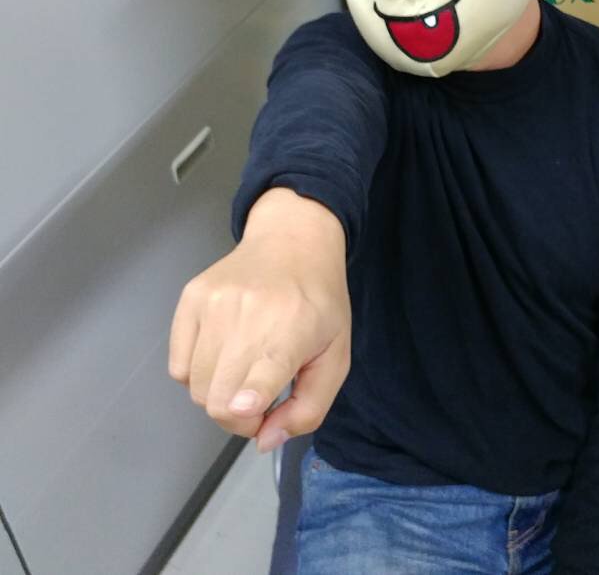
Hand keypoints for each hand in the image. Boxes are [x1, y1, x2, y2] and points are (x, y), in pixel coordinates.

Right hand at [168, 190, 350, 452]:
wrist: (294, 241)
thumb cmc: (320, 301)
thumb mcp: (336, 356)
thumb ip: (309, 409)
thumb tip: (264, 441)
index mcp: (291, 330)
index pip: (253, 383)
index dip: (245, 412)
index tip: (253, 417)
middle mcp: (246, 314)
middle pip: (217, 400)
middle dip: (238, 417)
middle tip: (258, 401)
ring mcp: (213, 304)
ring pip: (195, 387)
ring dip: (218, 395)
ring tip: (242, 374)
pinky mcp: (191, 297)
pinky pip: (178, 364)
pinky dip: (198, 373)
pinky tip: (223, 354)